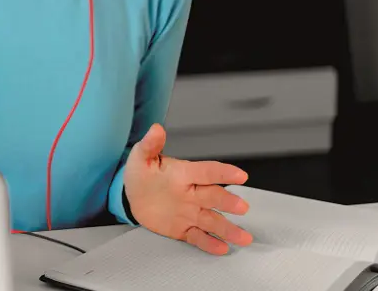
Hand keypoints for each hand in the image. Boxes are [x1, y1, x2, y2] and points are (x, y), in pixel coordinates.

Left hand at [122, 123, 254, 254]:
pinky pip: (198, 236)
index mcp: (184, 174)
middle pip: (214, 197)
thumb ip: (150, 145)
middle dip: (228, 202)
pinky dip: (209, 243)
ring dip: (228, 228)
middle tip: (242, 207)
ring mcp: (189, 212)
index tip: (240, 175)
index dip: (223, 172)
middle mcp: (192, 193)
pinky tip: (222, 248)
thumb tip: (156, 129)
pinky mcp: (183, 229)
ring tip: (244, 237)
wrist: (133, 195)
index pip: (206, 171)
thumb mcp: (141, 157)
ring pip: (212, 220)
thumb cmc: (141, 174)